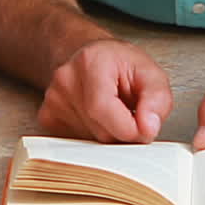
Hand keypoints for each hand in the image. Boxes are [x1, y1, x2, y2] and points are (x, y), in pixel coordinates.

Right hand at [38, 39, 172, 143]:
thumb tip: (148, 128)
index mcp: (90, 62)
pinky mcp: (47, 118)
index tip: (144, 127)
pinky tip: (96, 119)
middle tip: (128, 113)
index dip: (130, 128)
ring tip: (111, 112)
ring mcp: (51, 100)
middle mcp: (65, 79)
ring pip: (88, 144)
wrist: (93, 57)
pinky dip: (91, 140)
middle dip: (121, 133)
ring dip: (106, 136)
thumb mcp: (150, 74)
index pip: (103, 110)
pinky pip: (75, 146)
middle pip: (99, 133)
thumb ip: (157, 100)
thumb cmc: (121, 65)